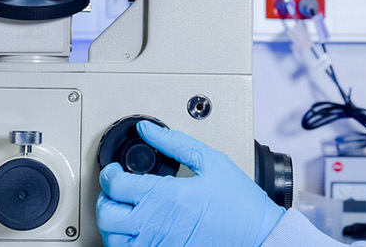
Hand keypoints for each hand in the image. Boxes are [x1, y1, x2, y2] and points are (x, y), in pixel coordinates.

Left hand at [96, 121, 284, 246]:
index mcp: (165, 196)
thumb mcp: (211, 161)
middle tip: (116, 191)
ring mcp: (157, 246)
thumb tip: (148, 130)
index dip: (109, 173)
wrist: (259, 237)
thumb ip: (175, 143)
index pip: (115, 184)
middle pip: (106, 214)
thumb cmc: (240, 204)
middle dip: (106, 198)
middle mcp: (155, 225)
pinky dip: (124, 243)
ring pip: (113, 239)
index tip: (115, 171)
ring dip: (112, 223)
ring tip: (123, 212)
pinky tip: (136, 232)